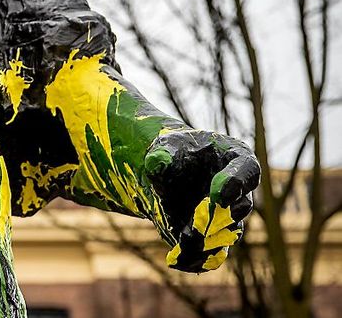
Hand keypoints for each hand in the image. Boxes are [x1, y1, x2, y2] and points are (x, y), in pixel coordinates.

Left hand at [143, 129, 259, 272]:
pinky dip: (197, 258)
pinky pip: (214, 253)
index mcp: (237, 160)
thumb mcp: (166, 146)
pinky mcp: (214, 235)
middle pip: (240, 207)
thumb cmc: (173, 151)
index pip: (247, 172)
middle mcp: (240, 191)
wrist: (164, 173)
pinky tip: (177, 260)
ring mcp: (230, 216)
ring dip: (207, 241)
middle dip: (218, 218)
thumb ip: (163, 153)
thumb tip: (157, 162)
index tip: (218, 195)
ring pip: (228, 234)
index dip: (236, 185)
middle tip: (198, 225)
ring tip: (184, 241)